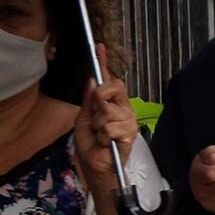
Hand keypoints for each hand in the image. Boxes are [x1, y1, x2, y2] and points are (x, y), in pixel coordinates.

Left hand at [75, 45, 135, 197]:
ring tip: (101, 136)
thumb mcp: (83, 119)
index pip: (109, 80)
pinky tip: (107, 143)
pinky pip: (112, 126)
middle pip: (114, 86)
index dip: (103, 62)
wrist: (95, 167)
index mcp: (111, 104)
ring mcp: (128, 120)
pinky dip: (103, 136)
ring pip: (109, 109)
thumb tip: (92, 80)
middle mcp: (123, 109)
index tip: (99, 46)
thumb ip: (88, 100)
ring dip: (98, 125)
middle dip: (99, 98)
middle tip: (95, 114)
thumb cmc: (90, 146)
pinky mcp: (131, 133)